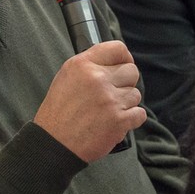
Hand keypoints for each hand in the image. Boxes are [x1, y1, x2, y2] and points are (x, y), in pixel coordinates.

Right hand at [34, 41, 146, 161]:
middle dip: (126, 83)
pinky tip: (116, 122)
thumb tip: (113, 61)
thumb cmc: (58, 114)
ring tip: (108, 111)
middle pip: (132, 71)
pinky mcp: (119, 120)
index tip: (123, 65)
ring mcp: (110, 100)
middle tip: (113, 93)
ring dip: (126, 103)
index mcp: (82, 65)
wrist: (54, 144)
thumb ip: (89, 65)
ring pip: (136, 94)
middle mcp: (97, 79)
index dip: (124, 57)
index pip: (117, 48)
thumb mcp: (66, 77)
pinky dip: (131, 120)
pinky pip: (140, 114)